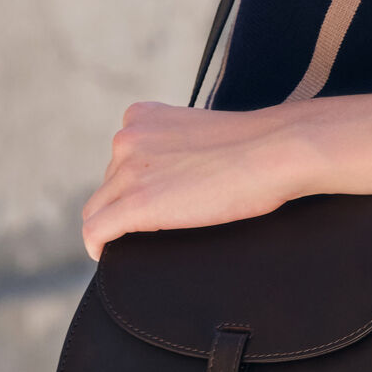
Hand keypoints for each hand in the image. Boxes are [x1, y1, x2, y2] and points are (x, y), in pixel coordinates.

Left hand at [80, 102, 302, 260]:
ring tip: (144, 239)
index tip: (153, 199)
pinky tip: (106, 255)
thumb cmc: (254, 145)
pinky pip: (95, 231)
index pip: (119, 159)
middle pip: (108, 185)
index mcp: (141, 116)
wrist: (276, 150)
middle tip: (159, 221)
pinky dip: (96, 246)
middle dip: (126, 204)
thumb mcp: (198, 130)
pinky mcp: (136, 203)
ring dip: (116, 225)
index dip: (132, 184)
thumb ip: (173, 145)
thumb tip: (170, 176)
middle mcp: (127, 137)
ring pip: (98, 209)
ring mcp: (129, 170)